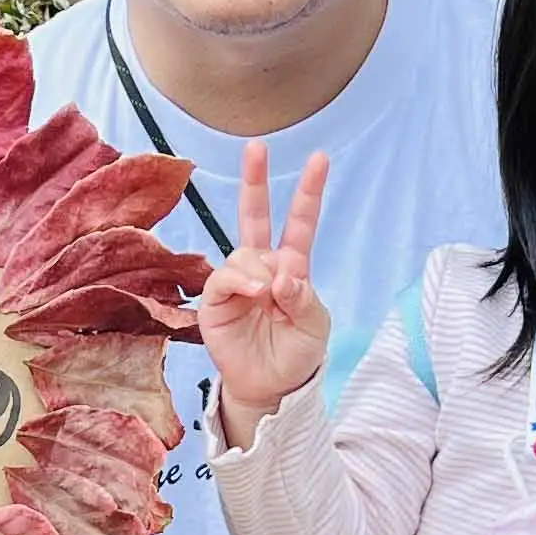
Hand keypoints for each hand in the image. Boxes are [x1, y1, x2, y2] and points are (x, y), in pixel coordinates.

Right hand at [193, 137, 332, 435]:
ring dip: (259, 270)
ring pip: (243, 253)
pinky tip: (254, 293)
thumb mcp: (314, 325)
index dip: (309, 193)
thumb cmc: (297, 354)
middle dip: (255, 181)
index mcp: (291, 268)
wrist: (272, 388)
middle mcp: (261, 268)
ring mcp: (236, 283)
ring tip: (268, 297)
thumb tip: (282, 275)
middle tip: (256, 147)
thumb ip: (303, 297)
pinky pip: (223, 278)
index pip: (299, 224)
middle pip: (254, 216)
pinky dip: (240, 281)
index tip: (320, 158)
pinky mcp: (215, 302)